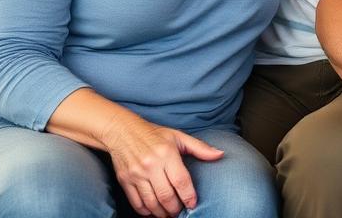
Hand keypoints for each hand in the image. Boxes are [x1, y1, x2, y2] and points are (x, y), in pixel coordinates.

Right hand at [104, 116, 221, 217]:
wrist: (122, 131)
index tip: (193, 204)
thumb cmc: (154, 134)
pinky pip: (136, 203)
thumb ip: (200, 148)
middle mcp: (150, 165)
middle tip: (180, 212)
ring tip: (169, 214)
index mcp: (166, 153)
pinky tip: (153, 212)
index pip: (181, 181)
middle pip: (166, 195)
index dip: (188, 196)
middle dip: (175, 208)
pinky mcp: (125, 181)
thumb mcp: (178, 137)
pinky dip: (145, 212)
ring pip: (151, 202)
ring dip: (161, 213)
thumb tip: (220, 154)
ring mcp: (136, 174)